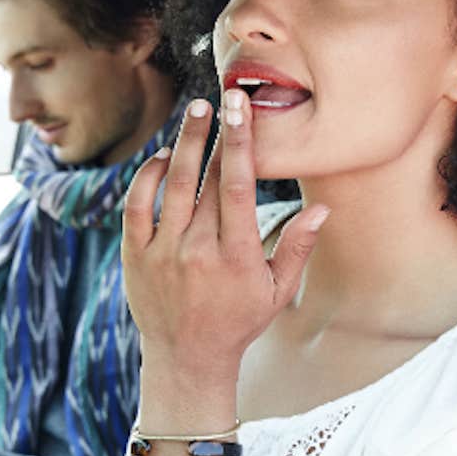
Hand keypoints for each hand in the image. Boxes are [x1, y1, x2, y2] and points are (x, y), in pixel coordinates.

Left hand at [122, 90, 328, 379]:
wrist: (187, 358)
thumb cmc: (239, 322)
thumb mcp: (276, 291)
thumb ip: (297, 248)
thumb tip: (321, 209)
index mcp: (236, 256)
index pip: (239, 186)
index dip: (241, 143)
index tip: (242, 108)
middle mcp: (197, 250)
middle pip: (207, 179)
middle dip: (217, 134)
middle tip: (223, 97)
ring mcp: (162, 252)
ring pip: (172, 184)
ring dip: (185, 143)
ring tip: (196, 112)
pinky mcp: (135, 255)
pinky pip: (137, 204)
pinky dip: (148, 175)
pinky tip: (165, 156)